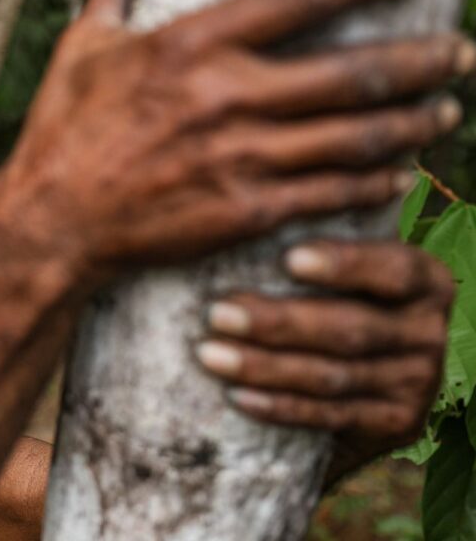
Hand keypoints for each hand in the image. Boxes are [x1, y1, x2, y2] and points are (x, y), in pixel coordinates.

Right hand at [0, 0, 470, 278]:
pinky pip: (329, 193)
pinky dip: (373, 181)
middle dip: (422, 59)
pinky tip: (395, 173)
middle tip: (459, 51)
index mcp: (190, 47)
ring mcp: (241, 159)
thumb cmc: (61, 132)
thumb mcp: (80, 51)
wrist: (52, 223)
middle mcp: (226, 98)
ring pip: (354, 137)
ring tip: (444, 109)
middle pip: (352, 73)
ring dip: (411, 121)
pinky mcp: (244, 211)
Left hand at [195, 240, 452, 481]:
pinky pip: (330, 416)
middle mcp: (429, 331)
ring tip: (210, 354)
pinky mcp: (397, 425)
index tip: (289, 258)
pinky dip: (280, 407)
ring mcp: (417, 383)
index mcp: (427, 281)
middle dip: (278, 322)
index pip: (393, 269)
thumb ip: (317, 248)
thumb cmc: (334, 304)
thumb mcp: (341, 275)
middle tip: (217, 314)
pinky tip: (236, 395)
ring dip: (264, 367)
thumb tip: (255, 212)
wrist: (365, 389)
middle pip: (350, 329)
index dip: (344, 264)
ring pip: (332, 376)